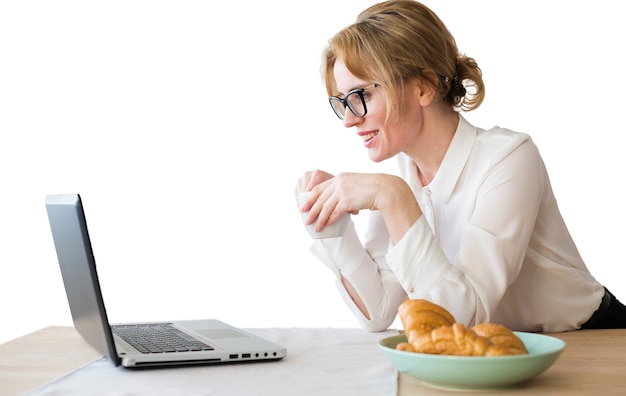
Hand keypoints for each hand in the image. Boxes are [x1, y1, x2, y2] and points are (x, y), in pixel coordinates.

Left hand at [296, 171, 421, 242]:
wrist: (385, 189)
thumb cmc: (373, 189)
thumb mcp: (355, 185)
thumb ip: (344, 191)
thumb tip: (337, 203)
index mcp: (340, 178)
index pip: (320, 188)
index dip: (310, 198)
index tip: (304, 205)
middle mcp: (339, 182)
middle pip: (320, 198)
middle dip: (311, 210)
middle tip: (305, 219)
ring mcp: (343, 191)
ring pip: (326, 207)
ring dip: (319, 218)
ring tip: (314, 227)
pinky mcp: (347, 200)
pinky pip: (335, 212)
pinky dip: (329, 220)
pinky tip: (325, 226)